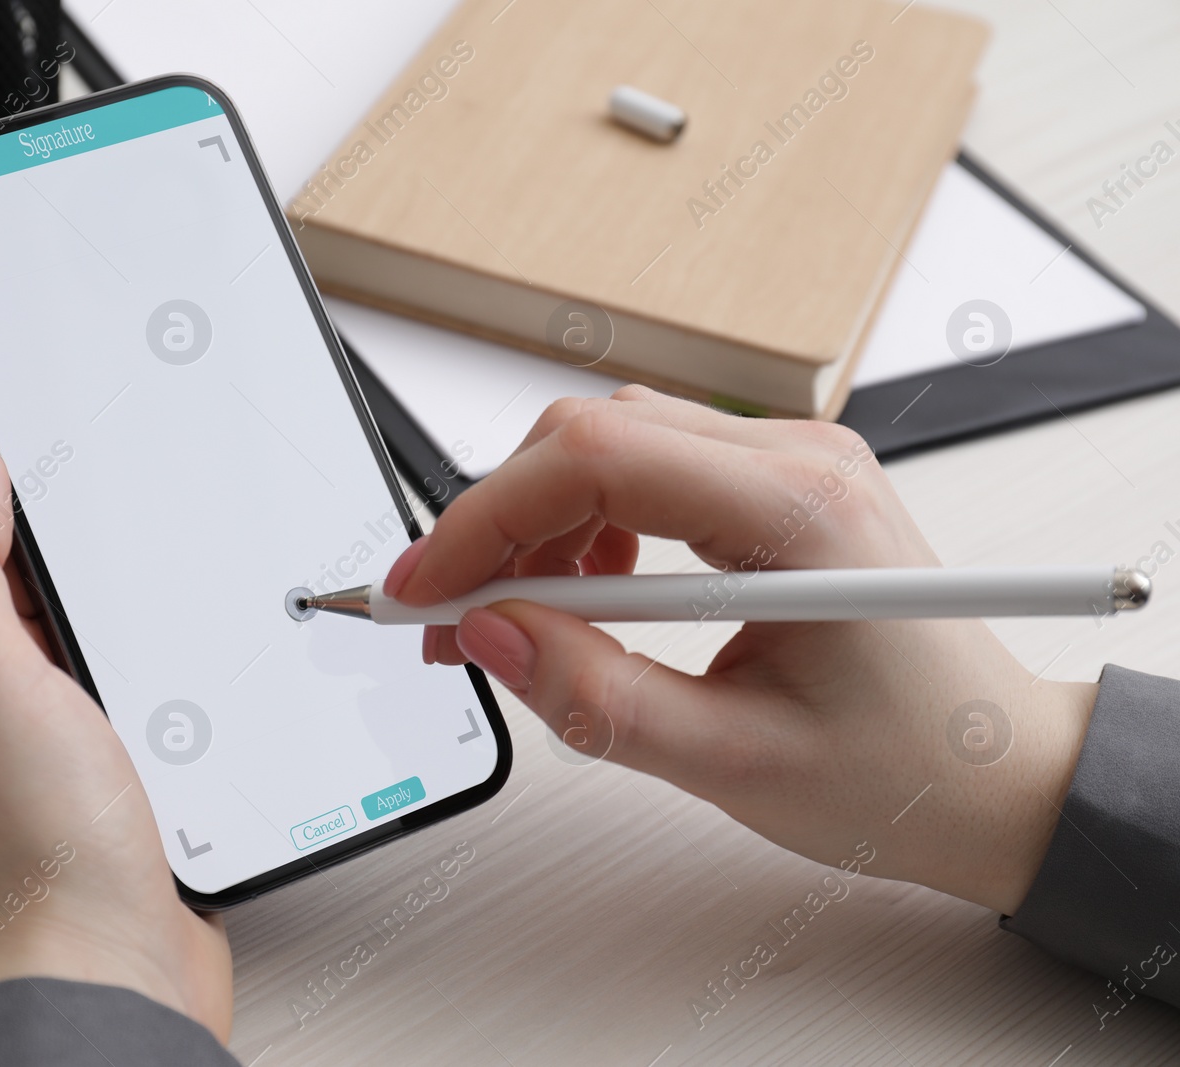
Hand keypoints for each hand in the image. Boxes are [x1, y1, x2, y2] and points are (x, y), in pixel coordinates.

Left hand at [0, 439, 230, 1037]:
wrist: (108, 975)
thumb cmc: (32, 851)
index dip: (15, 491)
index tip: (64, 441)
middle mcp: (13, 708)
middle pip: (48, 596)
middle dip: (87, 545)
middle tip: (125, 489)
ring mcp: (78, 751)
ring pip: (110, 651)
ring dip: (140, 612)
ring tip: (164, 560)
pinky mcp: (141, 788)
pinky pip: (158, 708)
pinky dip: (181, 678)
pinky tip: (202, 666)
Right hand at [388, 386, 1094, 913]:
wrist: (997, 772)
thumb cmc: (906, 769)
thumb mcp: (736, 762)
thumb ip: (598, 699)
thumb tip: (488, 636)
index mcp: (803, 512)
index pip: (599, 459)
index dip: (485, 518)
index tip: (424, 590)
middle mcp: (799, 459)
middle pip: (593, 434)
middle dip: (498, 523)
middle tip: (450, 621)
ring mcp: (790, 462)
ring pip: (611, 443)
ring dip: (539, 525)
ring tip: (520, 621)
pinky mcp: (774, 484)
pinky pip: (649, 466)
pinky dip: (589, 525)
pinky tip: (589, 595)